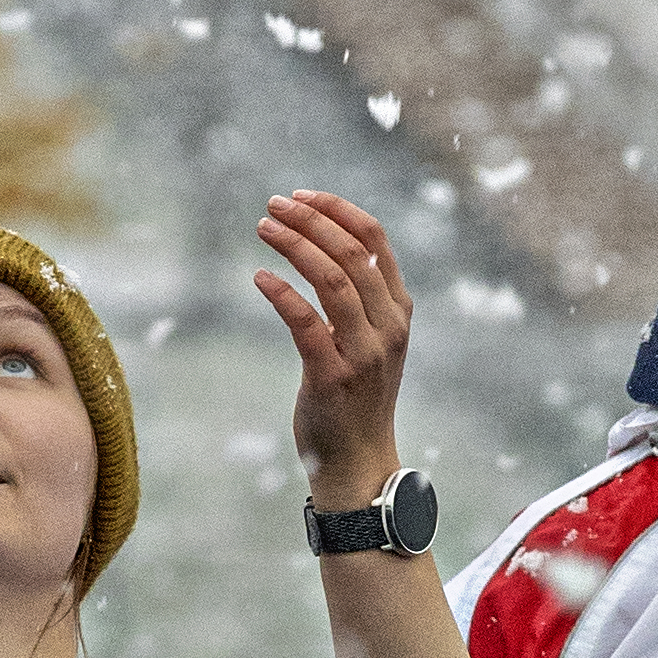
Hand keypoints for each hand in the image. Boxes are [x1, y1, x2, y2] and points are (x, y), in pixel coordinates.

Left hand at [254, 190, 410, 510]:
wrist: (359, 462)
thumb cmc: (357, 397)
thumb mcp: (374, 341)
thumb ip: (363, 299)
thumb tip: (328, 245)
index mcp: (398, 312)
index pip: (377, 242)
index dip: (339, 210)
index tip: (303, 196)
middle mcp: (387, 327)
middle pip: (352, 253)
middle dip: (310, 220)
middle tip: (273, 205)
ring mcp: (363, 353)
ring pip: (333, 280)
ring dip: (295, 246)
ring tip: (264, 228)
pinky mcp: (332, 377)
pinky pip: (305, 322)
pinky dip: (281, 293)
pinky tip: (259, 277)